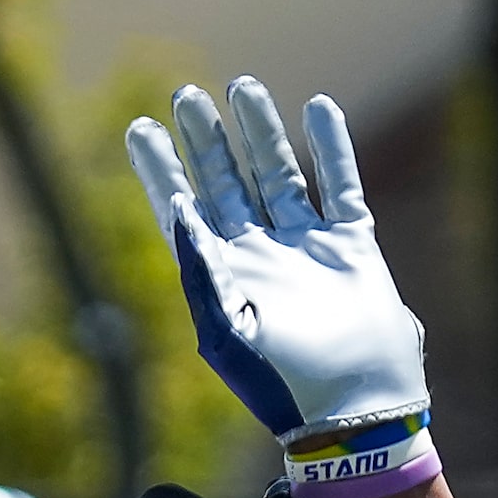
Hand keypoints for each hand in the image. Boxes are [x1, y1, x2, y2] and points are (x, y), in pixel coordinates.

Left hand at [129, 77, 427, 442]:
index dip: (163, 170)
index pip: (185, 210)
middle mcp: (262, 256)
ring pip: (280, 175)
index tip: (142, 129)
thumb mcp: (227, 332)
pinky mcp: (353, 249)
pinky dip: (332, 148)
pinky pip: (341, 186)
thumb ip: (202, 272)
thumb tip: (178, 212)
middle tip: (186, 95)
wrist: (355, 412)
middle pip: (228, 183)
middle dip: (207, 141)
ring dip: (262, 133)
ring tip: (243, 85)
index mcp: (224, 276)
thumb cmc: (283, 382)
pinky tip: (319, 109)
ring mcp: (308, 249)